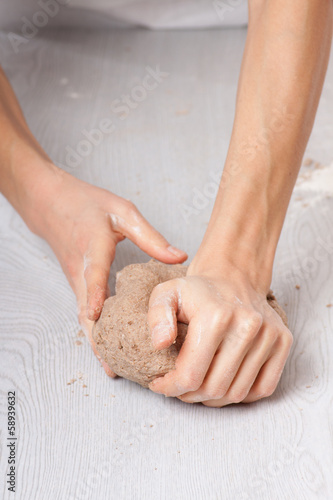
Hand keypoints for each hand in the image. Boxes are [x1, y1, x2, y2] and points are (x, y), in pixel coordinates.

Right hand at [27, 165, 186, 375]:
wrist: (51, 202)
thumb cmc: (86, 204)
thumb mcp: (121, 211)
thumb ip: (149, 236)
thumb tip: (179, 257)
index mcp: (92, 247)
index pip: (93, 273)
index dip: (95, 293)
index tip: (97, 314)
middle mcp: (80, 269)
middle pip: (84, 308)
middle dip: (97, 338)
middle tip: (112, 366)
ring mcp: (75, 279)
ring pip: (83, 315)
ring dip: (95, 341)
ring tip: (110, 368)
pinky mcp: (76, 283)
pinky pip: (83, 311)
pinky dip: (93, 330)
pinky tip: (106, 345)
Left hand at [147, 262, 292, 406]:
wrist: (233, 276)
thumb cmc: (197, 291)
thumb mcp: (166, 294)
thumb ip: (157, 317)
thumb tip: (160, 344)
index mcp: (216, 316)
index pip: (191, 375)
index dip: (171, 387)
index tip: (160, 384)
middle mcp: (248, 326)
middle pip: (215, 388)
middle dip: (190, 395)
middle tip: (178, 387)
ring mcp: (270, 334)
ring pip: (238, 393)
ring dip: (213, 398)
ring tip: (198, 386)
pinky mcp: (283, 341)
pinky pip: (264, 388)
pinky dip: (241, 395)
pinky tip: (224, 384)